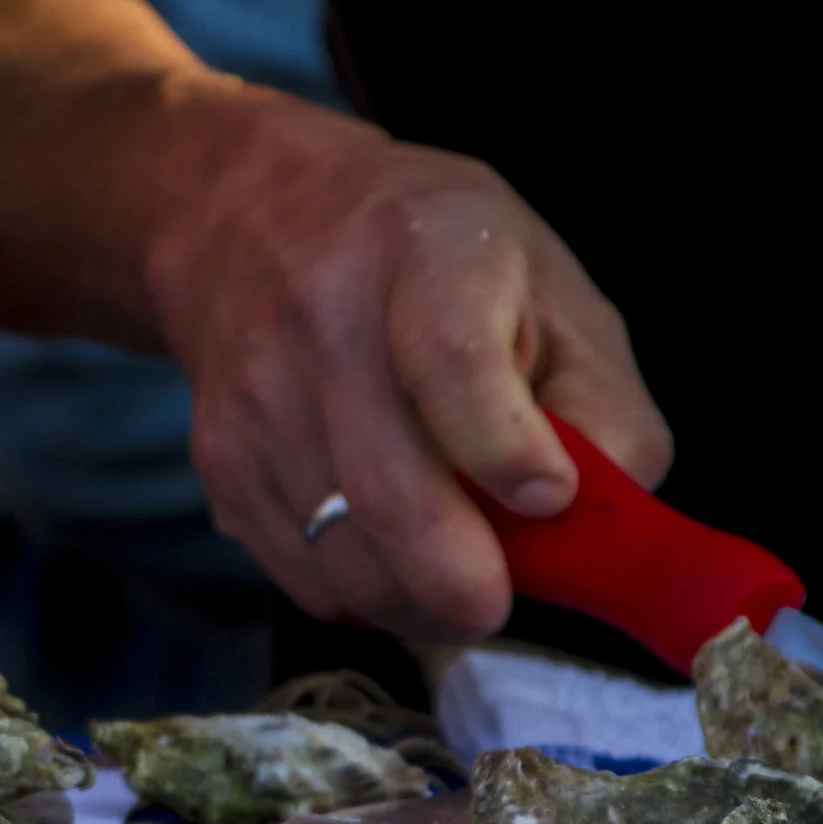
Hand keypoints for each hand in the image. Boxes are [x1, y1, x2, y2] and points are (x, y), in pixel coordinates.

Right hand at [150, 91, 671, 640]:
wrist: (253, 223)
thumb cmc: (435, 264)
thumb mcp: (549, 292)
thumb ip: (602, 408)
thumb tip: (600, 529)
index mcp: (425, 251)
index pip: (449, 361)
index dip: (504, 448)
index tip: (549, 496)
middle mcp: (321, 319)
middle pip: (387, 491)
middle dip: (461, 581)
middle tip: (502, 601)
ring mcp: (257, 398)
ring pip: (341, 558)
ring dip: (415, 601)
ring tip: (457, 578)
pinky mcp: (220, 463)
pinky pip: (301, 575)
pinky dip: (363, 593)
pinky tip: (392, 555)